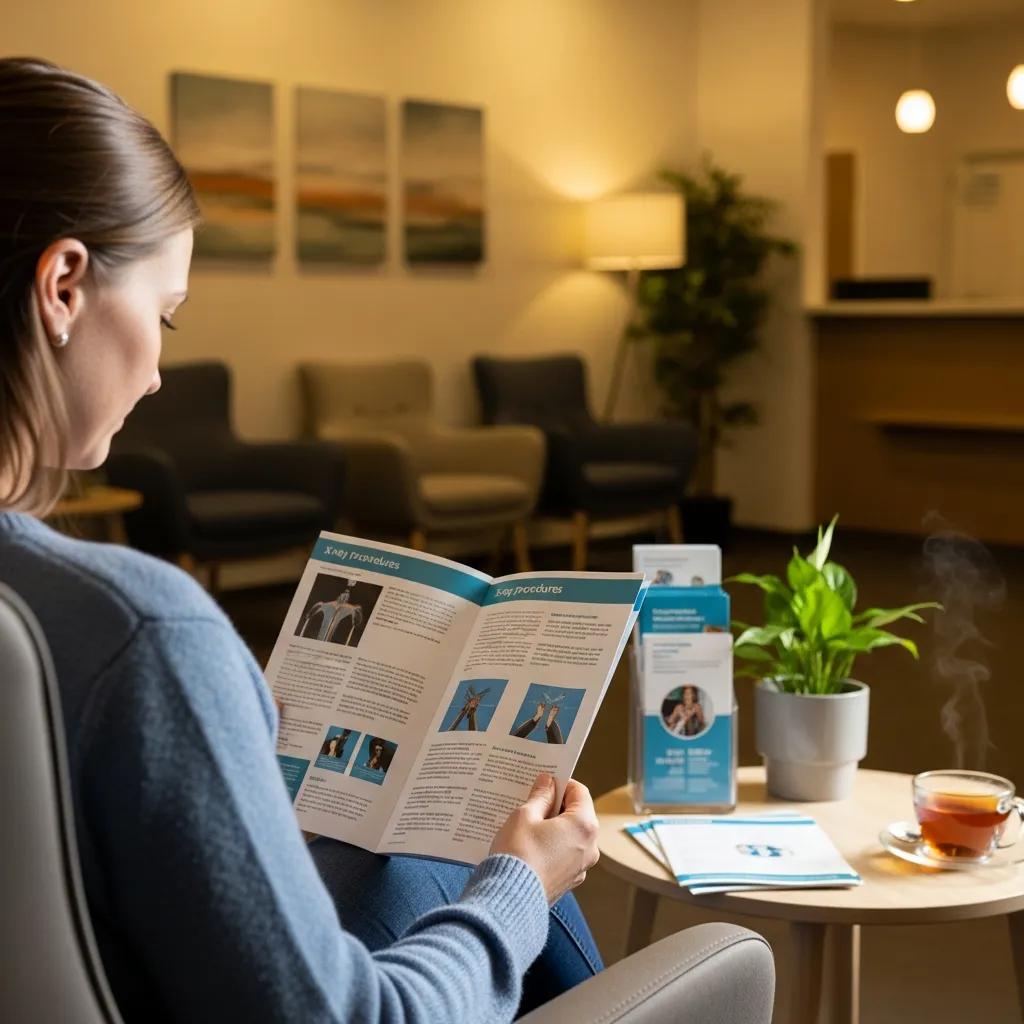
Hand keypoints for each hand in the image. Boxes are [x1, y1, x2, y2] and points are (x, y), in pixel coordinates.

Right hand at [489, 774, 598, 903]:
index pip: (579, 792)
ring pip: (571, 836)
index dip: (561, 783)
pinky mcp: (569, 881)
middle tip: (533, 802)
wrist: (510, 899)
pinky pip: (564, 855)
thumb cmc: (518, 854)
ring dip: (554, 827)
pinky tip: (530, 846)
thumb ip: (540, 796)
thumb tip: (548, 782)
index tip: (543, 782)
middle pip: (578, 814)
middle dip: (556, 806)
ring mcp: (581, 867)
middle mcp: (590, 847)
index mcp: (584, 826)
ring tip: (528, 825)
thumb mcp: (525, 816)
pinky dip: (552, 846)